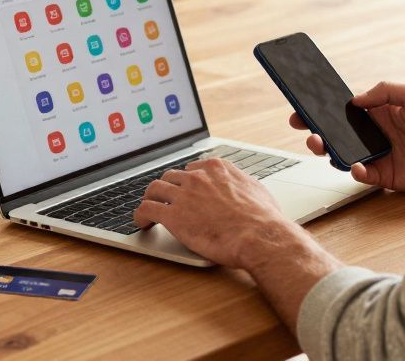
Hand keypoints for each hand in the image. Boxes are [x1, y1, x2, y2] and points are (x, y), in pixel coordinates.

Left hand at [132, 158, 302, 268]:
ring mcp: (183, 195)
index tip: (184, 188)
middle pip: (170, 177)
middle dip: (167, 188)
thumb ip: (242, 185)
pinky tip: (142, 222)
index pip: (191, 168)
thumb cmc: (263, 218)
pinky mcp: (173, 216)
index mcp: (216, 168)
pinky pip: (146, 209)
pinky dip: (140, 215)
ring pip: (154, 189)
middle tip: (165, 199)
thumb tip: (244, 189)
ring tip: (149, 209)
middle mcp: (197, 177)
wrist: (259, 235)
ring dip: (150, 199)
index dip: (186, 181)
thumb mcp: (256, 190)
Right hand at [291, 81, 404, 193]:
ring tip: (322, 146)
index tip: (304, 107)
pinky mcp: (388, 176)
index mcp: (381, 111)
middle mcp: (377, 133)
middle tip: (307, 131)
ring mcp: (381, 154)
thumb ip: (386, 92)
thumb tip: (356, 99)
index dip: (323, 108)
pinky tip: (356, 166)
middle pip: (338, 132)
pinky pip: (363, 174)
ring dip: (329, 151)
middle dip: (318, 130)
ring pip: (345, 154)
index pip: (345, 108)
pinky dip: (355, 170)